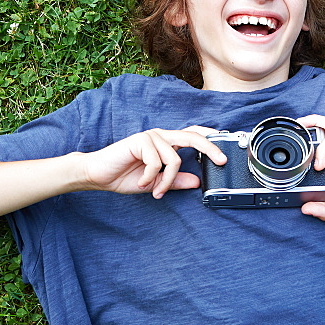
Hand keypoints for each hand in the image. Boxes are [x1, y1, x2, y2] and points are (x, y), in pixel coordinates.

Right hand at [82, 126, 225, 198]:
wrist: (98, 176)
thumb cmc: (125, 176)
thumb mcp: (156, 183)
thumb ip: (176, 181)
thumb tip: (198, 181)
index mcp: (166, 143)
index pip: (192, 134)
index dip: (210, 137)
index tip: (226, 145)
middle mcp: (161, 136)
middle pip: (192, 136)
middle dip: (210, 147)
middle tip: (221, 160)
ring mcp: (151, 137)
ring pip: (173, 159)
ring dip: (166, 181)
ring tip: (154, 190)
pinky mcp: (140, 140)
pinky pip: (156, 162)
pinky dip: (151, 178)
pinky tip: (142, 182)